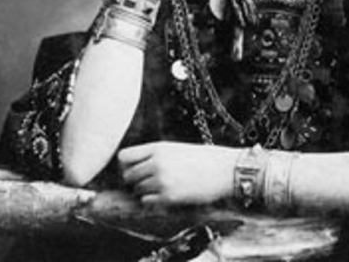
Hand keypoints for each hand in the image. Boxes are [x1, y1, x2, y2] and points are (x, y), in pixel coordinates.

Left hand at [118, 141, 237, 205]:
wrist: (224, 169)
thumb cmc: (203, 158)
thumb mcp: (176, 149)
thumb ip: (155, 155)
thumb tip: (136, 167)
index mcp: (158, 147)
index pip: (124, 157)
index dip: (125, 165)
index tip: (133, 170)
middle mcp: (156, 163)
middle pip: (128, 176)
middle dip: (134, 181)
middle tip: (146, 183)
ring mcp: (161, 180)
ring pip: (137, 190)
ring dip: (144, 191)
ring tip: (160, 188)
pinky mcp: (168, 197)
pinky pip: (146, 201)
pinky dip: (152, 201)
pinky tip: (164, 195)